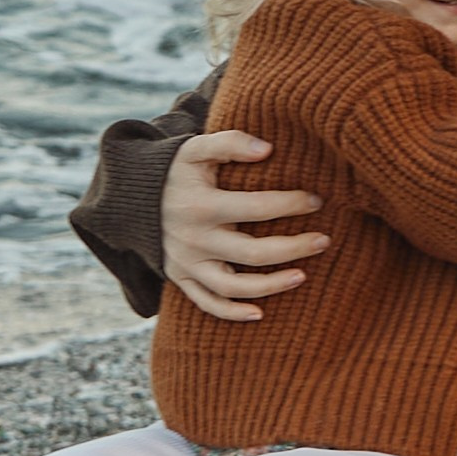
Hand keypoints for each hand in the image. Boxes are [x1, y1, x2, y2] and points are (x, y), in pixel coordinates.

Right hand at [162, 132, 327, 324]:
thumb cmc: (176, 169)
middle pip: (252, 253)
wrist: (132, 196)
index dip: (291, 204)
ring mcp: (187, 263)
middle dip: (293, 248)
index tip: (316, 200)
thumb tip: (267, 149)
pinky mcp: (181, 277)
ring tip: (303, 276)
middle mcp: (194, 239)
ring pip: (232, 286)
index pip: (256, 208)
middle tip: (324, 240)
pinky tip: (260, 313)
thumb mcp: (195, 149)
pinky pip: (207, 303)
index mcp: (201, 205)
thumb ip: (230, 142)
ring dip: (270, 286)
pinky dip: (232, 313)